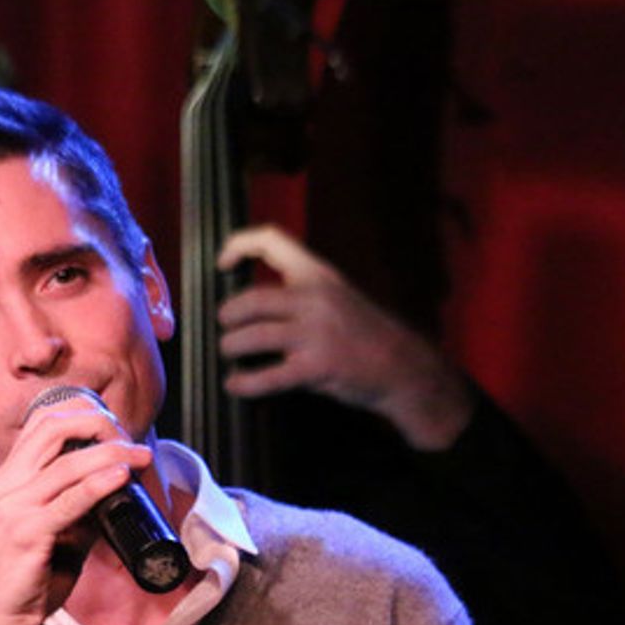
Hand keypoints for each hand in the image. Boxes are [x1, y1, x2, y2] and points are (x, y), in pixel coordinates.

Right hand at [0, 397, 152, 624]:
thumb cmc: (21, 578)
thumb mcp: (49, 531)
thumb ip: (76, 508)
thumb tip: (115, 491)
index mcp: (7, 478)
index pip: (41, 423)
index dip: (82, 415)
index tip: (115, 428)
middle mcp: (6, 484)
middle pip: (53, 427)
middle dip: (98, 424)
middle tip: (130, 437)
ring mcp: (14, 506)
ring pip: (68, 462)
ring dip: (112, 452)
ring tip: (140, 454)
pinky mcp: (27, 533)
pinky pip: (70, 500)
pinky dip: (100, 483)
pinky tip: (122, 476)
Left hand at [217, 225, 472, 450]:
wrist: (403, 366)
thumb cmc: (364, 334)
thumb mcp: (337, 297)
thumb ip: (301, 294)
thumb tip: (253, 304)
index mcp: (319, 274)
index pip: (272, 240)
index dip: (239, 245)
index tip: (221, 263)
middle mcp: (315, 298)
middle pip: (251, 299)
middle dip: (228, 316)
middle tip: (225, 326)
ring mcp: (316, 333)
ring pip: (252, 336)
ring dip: (231, 347)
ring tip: (229, 352)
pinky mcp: (317, 366)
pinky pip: (268, 376)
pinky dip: (244, 382)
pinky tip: (233, 384)